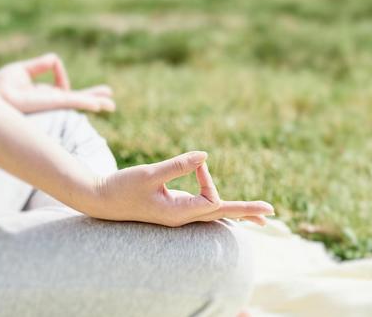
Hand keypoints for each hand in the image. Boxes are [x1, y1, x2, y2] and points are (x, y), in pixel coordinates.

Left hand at [0, 53, 115, 112]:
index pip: (63, 88)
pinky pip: (74, 101)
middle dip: (94, 99)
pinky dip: (87, 102)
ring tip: (112, 105)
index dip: (60, 73)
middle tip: (110, 101)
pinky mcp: (54, 102)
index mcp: (45, 94)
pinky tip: (99, 105)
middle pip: (78, 100)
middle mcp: (51, 102)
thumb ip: (40, 65)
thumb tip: (55, 59)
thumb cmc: (1, 86)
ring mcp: (54, 103)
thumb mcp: (23, 69)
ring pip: (79, 103)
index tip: (52, 64)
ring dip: (95, 103)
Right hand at [94, 151, 273, 226]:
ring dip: (234, 212)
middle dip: (245, 213)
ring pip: (212, 212)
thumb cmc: (122, 188)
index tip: (205, 167)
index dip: (216, 184)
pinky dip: (217, 206)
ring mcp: (177, 213)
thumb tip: (205, 156)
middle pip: (221, 215)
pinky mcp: (171, 207)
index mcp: (179, 212)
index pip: (213, 201)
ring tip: (257, 216)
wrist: (100, 200)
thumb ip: (177, 166)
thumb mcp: (149, 174)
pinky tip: (224, 207)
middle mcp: (182, 216)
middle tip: (271, 213)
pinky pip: (201, 207)